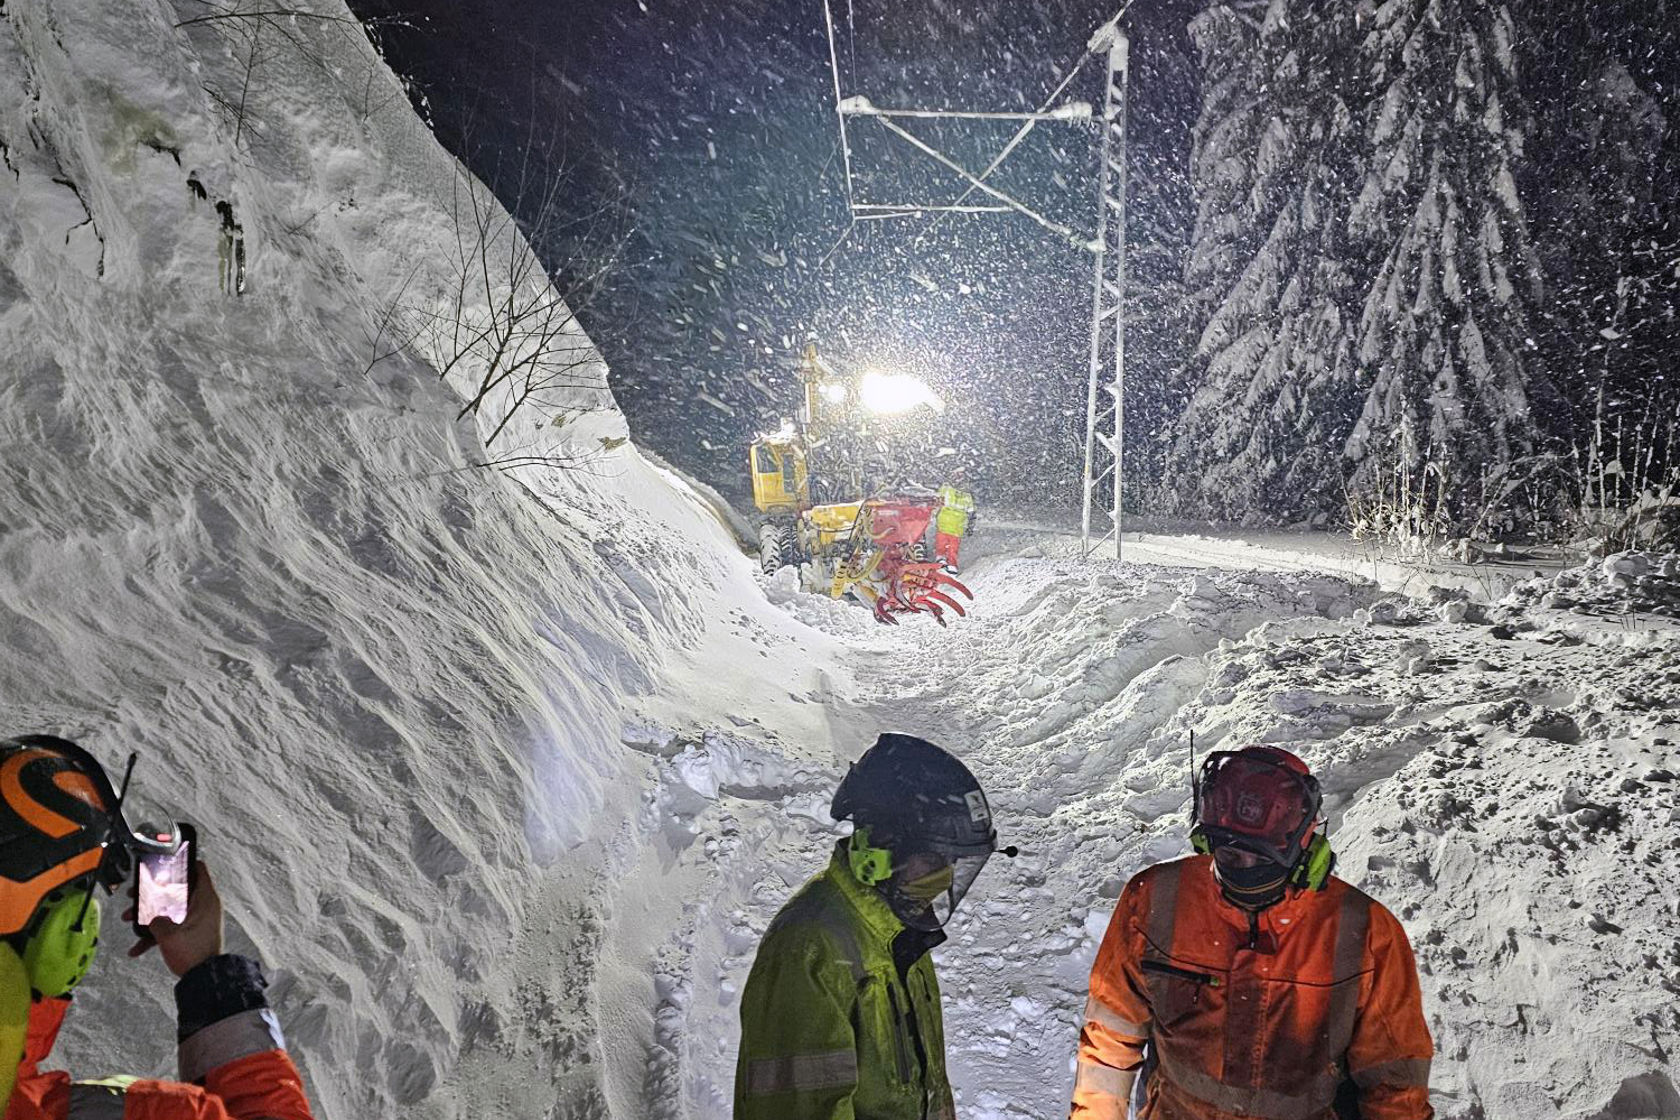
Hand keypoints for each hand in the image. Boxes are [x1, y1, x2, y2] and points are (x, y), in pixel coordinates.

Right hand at [125, 859, 224, 976]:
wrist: (204, 979)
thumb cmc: (194, 954)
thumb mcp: (168, 933)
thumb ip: (156, 919)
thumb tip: (152, 916)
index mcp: (205, 899)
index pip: (198, 869)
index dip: (182, 862)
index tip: (165, 862)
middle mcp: (204, 906)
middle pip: (177, 890)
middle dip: (152, 893)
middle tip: (134, 894)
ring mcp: (197, 920)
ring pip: (170, 909)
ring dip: (149, 914)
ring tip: (128, 919)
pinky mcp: (191, 933)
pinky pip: (172, 927)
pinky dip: (155, 935)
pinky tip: (136, 948)